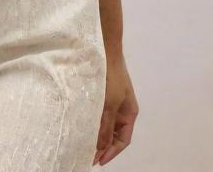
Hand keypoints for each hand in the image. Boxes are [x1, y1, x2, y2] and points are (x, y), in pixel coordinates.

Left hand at [94, 49, 137, 164]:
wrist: (105, 51)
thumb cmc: (111, 77)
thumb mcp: (110, 104)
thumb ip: (105, 126)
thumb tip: (100, 147)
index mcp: (129, 114)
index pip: (123, 140)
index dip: (112, 152)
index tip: (99, 161)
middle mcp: (122, 111)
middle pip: (114, 135)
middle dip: (103, 147)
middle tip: (88, 157)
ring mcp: (112, 103)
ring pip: (105, 126)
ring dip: (97, 136)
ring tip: (84, 145)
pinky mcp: (102, 97)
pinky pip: (98, 115)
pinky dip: (92, 124)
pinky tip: (83, 128)